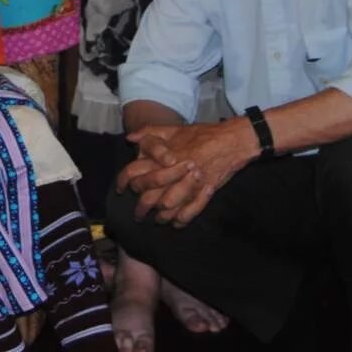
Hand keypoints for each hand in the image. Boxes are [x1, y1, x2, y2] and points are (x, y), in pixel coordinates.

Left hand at [119, 120, 256, 226]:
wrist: (231, 141)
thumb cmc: (201, 134)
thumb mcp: (173, 129)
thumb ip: (149, 133)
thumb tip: (129, 138)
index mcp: (162, 156)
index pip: (135, 173)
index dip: (125, 182)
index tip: (121, 189)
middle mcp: (174, 172)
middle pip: (149, 196)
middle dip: (141, 208)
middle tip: (137, 215)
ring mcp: (190, 184)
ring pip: (168, 207)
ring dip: (160, 216)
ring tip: (156, 220)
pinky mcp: (206, 193)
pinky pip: (190, 212)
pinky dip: (181, 220)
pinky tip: (176, 223)